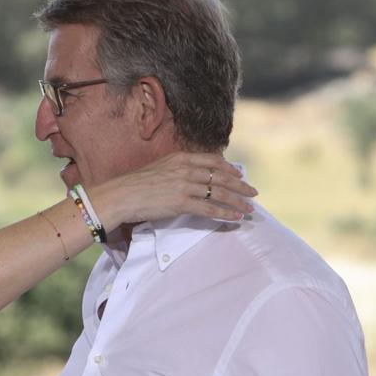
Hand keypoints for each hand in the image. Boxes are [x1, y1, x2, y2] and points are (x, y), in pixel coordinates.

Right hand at [95, 153, 256, 229]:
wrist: (121, 195)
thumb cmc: (135, 184)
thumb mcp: (158, 167)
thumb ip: (175, 169)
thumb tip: (188, 175)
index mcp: (180, 158)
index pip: (212, 161)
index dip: (228, 168)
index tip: (238, 174)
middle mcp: (186, 169)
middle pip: (221, 177)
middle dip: (240, 185)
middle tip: (253, 192)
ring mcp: (185, 186)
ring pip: (220, 193)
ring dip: (238, 201)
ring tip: (250, 208)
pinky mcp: (182, 203)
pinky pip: (210, 208)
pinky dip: (225, 213)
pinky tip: (236, 217)